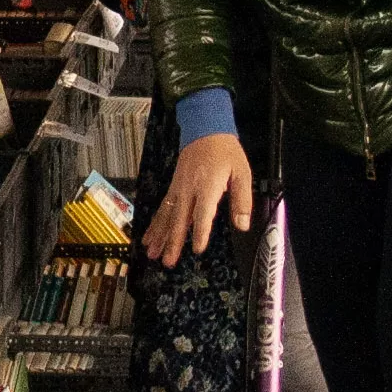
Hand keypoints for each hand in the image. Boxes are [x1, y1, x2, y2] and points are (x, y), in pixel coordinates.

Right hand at [144, 133, 254, 265]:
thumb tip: (242, 225)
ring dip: (159, 236)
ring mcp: (178, 189)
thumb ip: (242, 200)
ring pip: (167, 216)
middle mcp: (189, 190)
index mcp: (208, 187)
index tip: (197, 250)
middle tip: (167, 262)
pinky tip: (149, 236)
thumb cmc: (225, 152)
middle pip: (179, 220)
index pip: (202, 214)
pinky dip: (155, 224)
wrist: (205, 129)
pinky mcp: (173, 187)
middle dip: (173, 242)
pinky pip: (162, 208)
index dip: (200, 233)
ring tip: (152, 254)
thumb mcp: (242, 173)